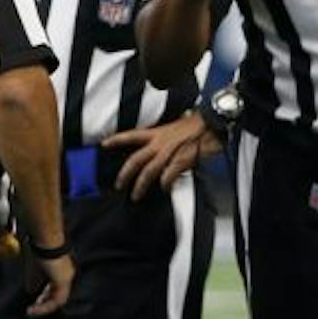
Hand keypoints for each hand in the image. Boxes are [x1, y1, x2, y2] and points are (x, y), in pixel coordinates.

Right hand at [25, 251, 73, 316]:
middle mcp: (67, 274)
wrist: (45, 240)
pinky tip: (35, 307)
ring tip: (31, 311)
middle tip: (31, 310)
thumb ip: (34, 281)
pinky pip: (56, 300)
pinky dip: (45, 306)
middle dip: (43, 304)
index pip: (54, 288)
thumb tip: (31, 292)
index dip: (44, 296)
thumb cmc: (38, 249)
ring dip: (43, 307)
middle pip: (57, 295)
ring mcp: (67, 278)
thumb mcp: (33, 269)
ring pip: (57, 300)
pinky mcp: (64, 281)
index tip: (34, 301)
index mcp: (61, 270)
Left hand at [104, 112, 218, 200]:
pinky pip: (169, 175)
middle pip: (135, 159)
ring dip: (140, 185)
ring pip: (148, 171)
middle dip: (125, 174)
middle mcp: (160, 142)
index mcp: (158, 132)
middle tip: (118, 185)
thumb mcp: (177, 129)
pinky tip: (164, 189)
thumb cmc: (199, 125)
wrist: (213, 122)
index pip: (132, 135)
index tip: (104, 144)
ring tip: (136, 196)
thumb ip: (167, 142)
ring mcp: (170, 152)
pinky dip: (165, 184)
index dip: (116, 140)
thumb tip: (163, 155)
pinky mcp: (182, 160)